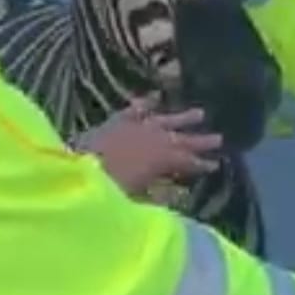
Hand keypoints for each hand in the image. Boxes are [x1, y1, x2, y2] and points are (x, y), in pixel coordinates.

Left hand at [75, 95, 222, 196]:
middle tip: (218, 138)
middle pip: (180, 139)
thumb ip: (160, 193)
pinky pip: (135, 109)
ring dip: (181, 117)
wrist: (76, 168)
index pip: (187, 161)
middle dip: (199, 140)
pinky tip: (155, 97)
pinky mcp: (115, 121)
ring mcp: (135, 126)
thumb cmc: (108, 189)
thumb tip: (180, 192)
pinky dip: (146, 103)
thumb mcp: (138, 197)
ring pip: (164, 119)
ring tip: (200, 112)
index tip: (215, 165)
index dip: (201, 163)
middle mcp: (153, 138)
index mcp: (161, 159)